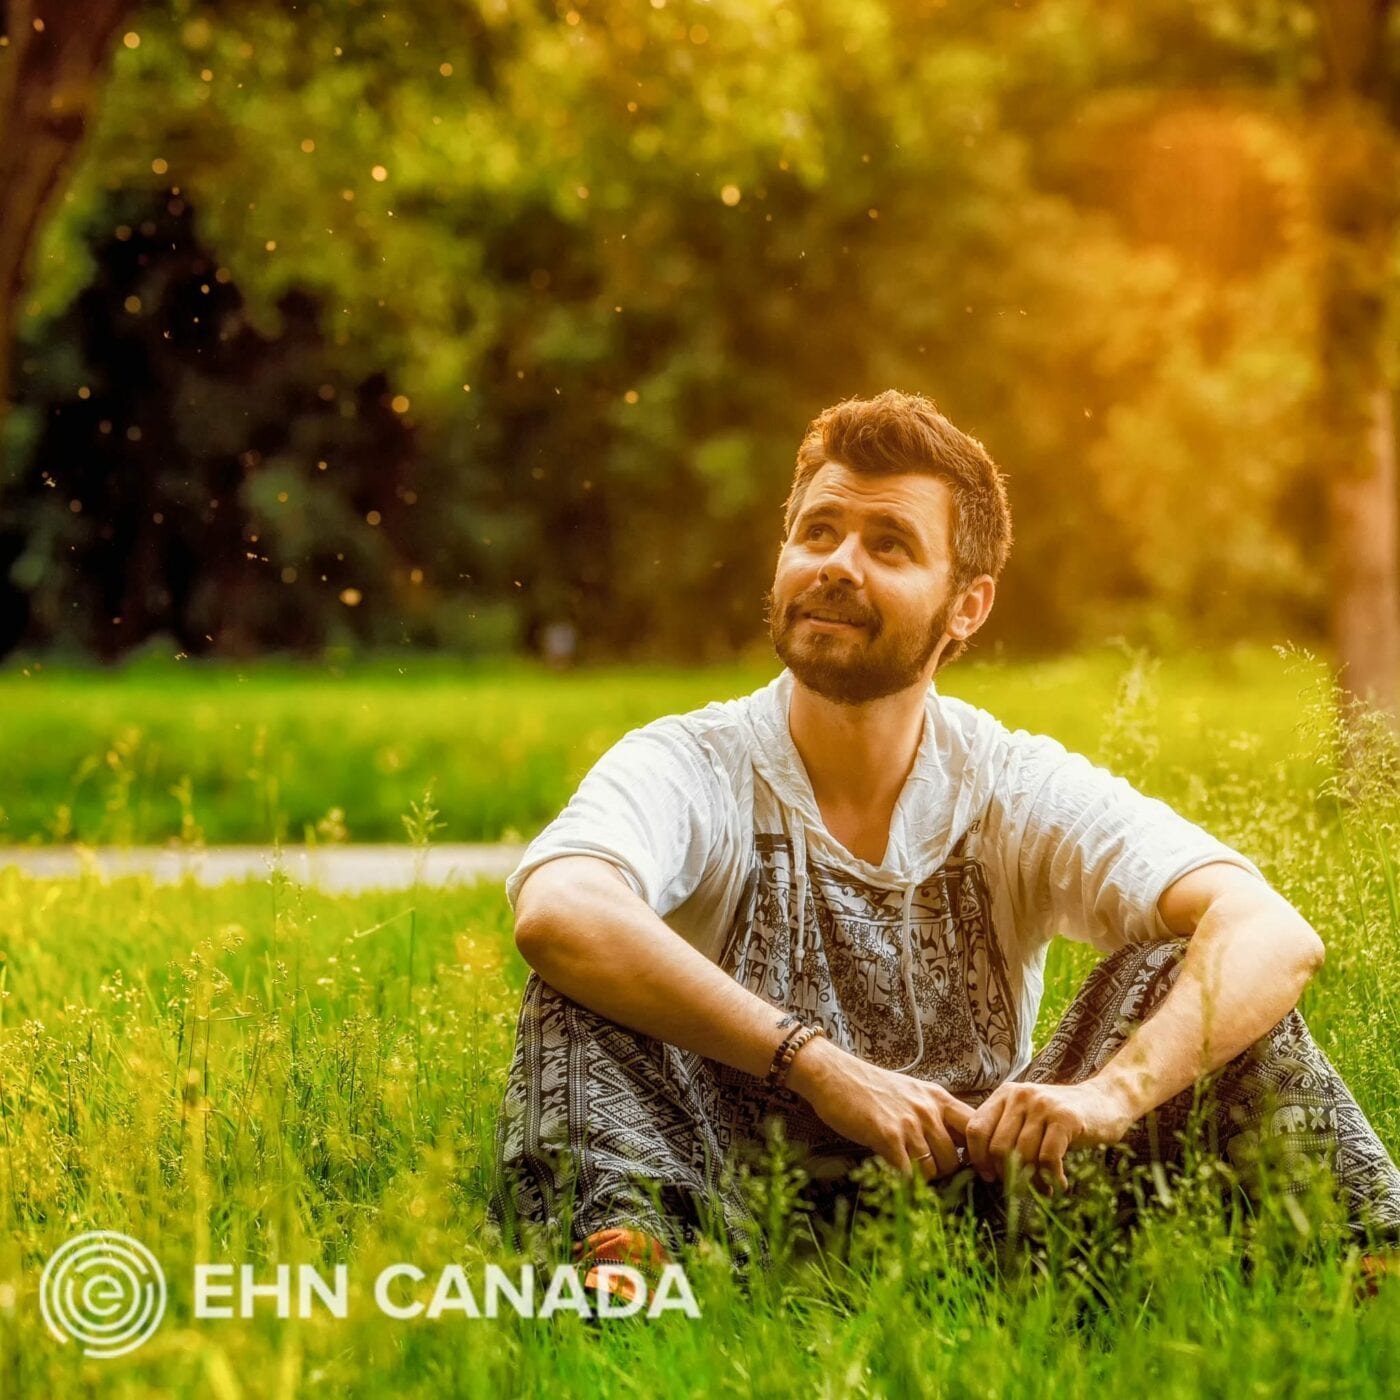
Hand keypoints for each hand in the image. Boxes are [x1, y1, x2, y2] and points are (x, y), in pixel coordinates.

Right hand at [785, 1036, 973, 1180]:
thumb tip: (957, 1145)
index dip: (977, 1154)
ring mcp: (909, 1123)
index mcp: (938, 1098)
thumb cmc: (871, 1087)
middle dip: (942, 1173)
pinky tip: (893, 1175)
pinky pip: (908, 1173)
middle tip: (925, 1173)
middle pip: (955, 1159)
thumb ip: (934, 1113)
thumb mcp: (912, 1091)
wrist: (834, 1075)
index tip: (968, 1168)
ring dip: (921, 1179)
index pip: (976, 1129)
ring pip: (933, 1169)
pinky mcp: (887, 1136)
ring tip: (907, 1172)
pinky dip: (903, 1182)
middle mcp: (928, 1110)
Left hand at [963, 1079, 1133, 1192]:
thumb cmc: (1062, 1118)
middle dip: (1007, 1174)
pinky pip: (1048, 1158)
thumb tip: (984, 1169)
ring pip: (1022, 1155)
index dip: (979, 1158)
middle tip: (1020, 1187)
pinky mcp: (1066, 1118)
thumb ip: (1006, 1133)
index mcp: (1005, 1094)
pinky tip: (1059, 1183)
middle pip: (998, 1146)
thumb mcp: (1028, 1116)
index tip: (989, 1177)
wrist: (1106, 1101)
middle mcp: (1020, 1095)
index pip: (976, 1128)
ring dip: (1031, 1181)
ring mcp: (1043, 1105)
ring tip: (1043, 1188)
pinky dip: (1051, 1178)